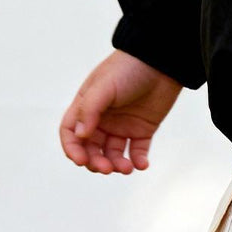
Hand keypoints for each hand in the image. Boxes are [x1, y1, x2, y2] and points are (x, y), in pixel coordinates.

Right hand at [60, 51, 181, 173]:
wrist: (160, 64)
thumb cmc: (128, 70)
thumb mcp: (105, 87)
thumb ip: (90, 110)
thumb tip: (80, 135)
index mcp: (87, 106)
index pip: (71, 132)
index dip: (72, 149)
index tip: (81, 161)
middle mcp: (102, 119)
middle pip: (92, 149)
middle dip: (96, 162)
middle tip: (107, 168)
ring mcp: (122, 127)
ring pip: (114, 155)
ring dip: (117, 165)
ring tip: (127, 168)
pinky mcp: (142, 131)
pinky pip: (137, 153)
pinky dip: (138, 162)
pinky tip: (141, 164)